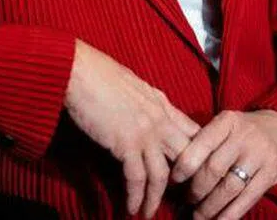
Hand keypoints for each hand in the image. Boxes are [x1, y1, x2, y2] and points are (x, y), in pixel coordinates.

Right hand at [64, 39, 200, 217]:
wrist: (79, 70)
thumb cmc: (99, 75)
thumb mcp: (135, 87)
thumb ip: (147, 104)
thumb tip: (148, 116)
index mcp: (164, 104)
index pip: (194, 133)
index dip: (197, 157)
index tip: (193, 176)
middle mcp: (161, 119)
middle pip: (186, 157)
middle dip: (185, 183)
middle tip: (179, 201)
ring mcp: (146, 131)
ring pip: (162, 175)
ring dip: (155, 199)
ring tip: (148, 213)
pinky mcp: (126, 142)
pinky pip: (137, 178)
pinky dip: (136, 197)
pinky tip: (131, 208)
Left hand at [170, 109, 276, 219]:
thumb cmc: (246, 130)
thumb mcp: (228, 125)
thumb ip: (207, 141)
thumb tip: (178, 169)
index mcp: (227, 121)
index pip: (201, 144)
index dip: (185, 165)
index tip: (174, 180)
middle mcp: (243, 136)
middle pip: (213, 169)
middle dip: (196, 189)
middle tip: (187, 200)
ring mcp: (260, 154)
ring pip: (229, 187)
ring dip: (211, 206)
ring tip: (199, 215)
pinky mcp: (272, 172)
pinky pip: (248, 197)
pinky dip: (231, 213)